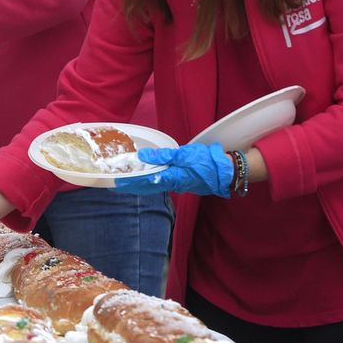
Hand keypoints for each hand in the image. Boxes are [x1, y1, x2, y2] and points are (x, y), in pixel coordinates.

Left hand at [115, 143, 232, 196]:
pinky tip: (149, 179)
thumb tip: (143, 157)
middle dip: (132, 187)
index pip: (145, 182)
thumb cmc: (206, 162)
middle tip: (118, 186)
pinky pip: (163, 184)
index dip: (130, 183)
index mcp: (171, 178)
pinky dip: (152, 182)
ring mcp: (179, 185)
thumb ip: (163, 156)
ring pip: (155, 187)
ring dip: (141, 185)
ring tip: (129, 182)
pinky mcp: (184, 183)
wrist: (225, 172)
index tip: (117, 184)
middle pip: (148, 187)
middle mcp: (173, 184)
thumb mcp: (184, 154)